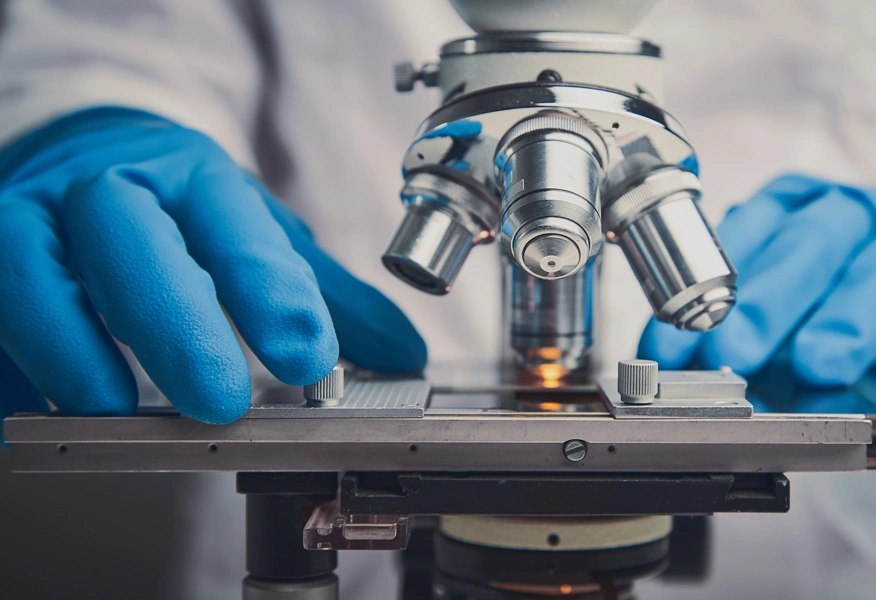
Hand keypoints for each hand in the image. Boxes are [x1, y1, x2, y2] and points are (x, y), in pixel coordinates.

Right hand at [0, 107, 424, 425]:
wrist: (79, 156)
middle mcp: (105, 192)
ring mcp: (29, 222)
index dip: (271, 291)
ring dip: (70, 348)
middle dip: (175, 323)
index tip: (311, 356)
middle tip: (219, 399)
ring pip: (29, 275)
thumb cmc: (172, 206)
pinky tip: (31, 407)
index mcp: (191, 178)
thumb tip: (399, 352)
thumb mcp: (249, 230)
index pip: (235, 228)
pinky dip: (11, 367)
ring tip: (111, 408)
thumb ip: (317, 292)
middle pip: (131, 244)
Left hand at [639, 173, 875, 405]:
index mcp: (789, 208)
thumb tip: (685, 373)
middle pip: (815, 242)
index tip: (682, 338)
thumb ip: (724, 339)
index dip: (710, 289)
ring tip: (818, 365)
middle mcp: (849, 214)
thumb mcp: (759, 325)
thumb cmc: (808, 319)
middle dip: (770, 301)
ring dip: (849, 320)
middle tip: (738, 349)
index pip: (746, 234)